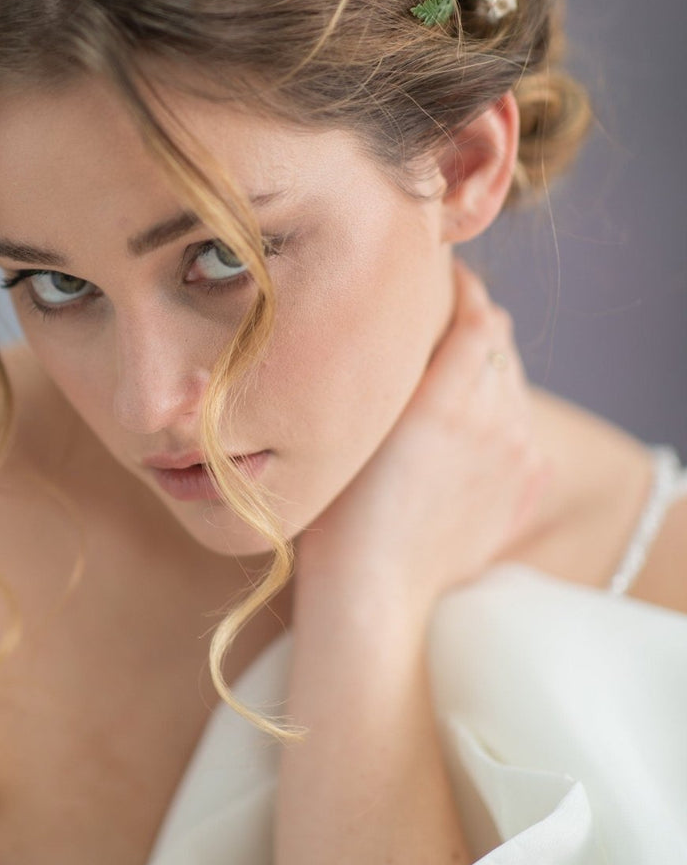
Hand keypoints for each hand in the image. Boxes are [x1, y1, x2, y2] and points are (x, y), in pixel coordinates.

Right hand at [294, 258, 551, 621]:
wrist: (374, 588)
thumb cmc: (341, 508)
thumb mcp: (356, 424)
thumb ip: (393, 367)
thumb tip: (401, 318)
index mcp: (447, 400)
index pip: (477, 316)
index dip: (462, 290)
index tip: (441, 276)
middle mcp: (493, 421)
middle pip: (499, 343)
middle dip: (472, 324)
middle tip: (434, 318)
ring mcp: (516, 455)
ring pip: (513, 383)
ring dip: (487, 367)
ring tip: (448, 371)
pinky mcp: (524, 486)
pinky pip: (522, 428)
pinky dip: (500, 413)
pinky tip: (469, 424)